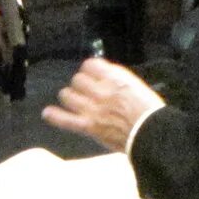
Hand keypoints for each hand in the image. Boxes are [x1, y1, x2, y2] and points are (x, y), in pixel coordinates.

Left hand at [41, 56, 164, 152]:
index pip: (90, 65)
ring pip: (67, 95)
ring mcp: (92, 109)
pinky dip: (55, 116)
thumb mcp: (136, 85)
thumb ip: (118, 78)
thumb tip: (105, 73)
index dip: (90, 70)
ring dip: (69, 97)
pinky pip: (65, 119)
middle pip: (78, 79)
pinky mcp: (88, 126)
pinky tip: (47, 113)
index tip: (92, 75)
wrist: (150, 133)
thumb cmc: (149, 111)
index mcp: (114, 78)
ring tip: (73, 101)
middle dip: (80, 84)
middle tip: (85, 91)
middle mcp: (100, 90)